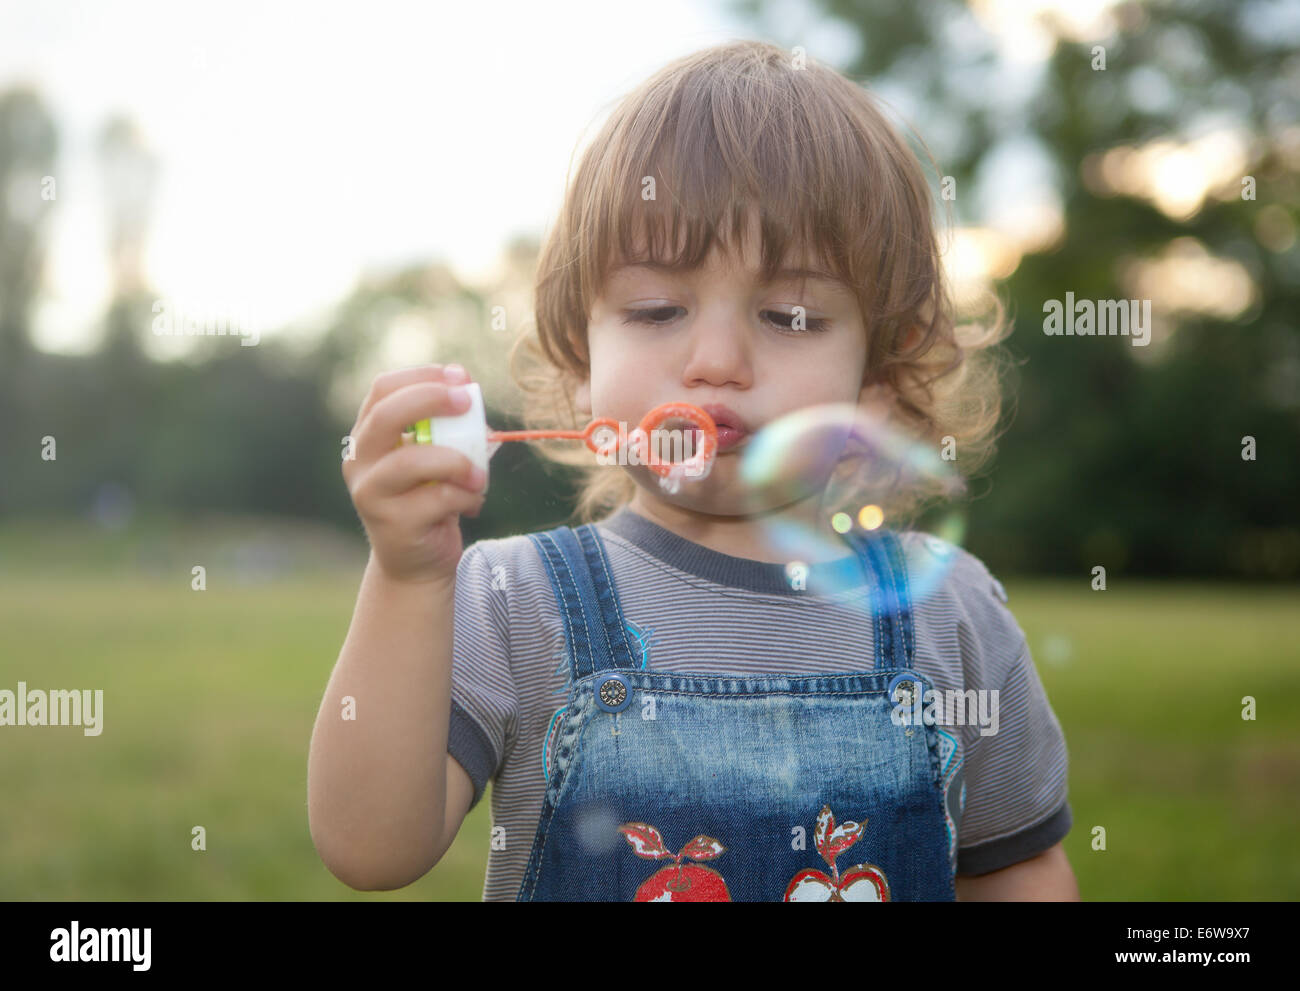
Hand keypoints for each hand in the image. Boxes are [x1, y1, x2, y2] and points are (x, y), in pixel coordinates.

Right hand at [342, 363, 486, 585]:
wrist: (417, 564)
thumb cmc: (430, 501)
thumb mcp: (439, 460)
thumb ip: (451, 432)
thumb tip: (474, 402)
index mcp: (369, 435)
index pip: (383, 389)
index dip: (422, 376)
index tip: (460, 377)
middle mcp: (360, 460)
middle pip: (387, 415)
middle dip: (431, 399)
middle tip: (468, 401)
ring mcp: (371, 493)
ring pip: (412, 460)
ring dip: (457, 460)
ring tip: (479, 475)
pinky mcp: (392, 523)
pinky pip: (437, 498)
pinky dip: (466, 495)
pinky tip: (472, 504)